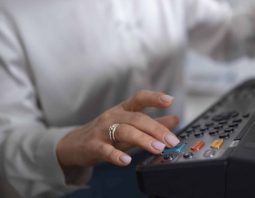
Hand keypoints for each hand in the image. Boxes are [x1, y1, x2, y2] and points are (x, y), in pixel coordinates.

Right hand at [56, 90, 179, 168]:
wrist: (74, 144)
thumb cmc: (106, 132)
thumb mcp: (129, 125)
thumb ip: (152, 122)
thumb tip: (175, 119)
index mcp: (123, 109)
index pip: (140, 98)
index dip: (154, 97)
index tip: (170, 100)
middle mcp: (113, 116)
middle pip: (137, 119)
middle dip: (156, 129)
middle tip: (171, 140)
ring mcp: (102, 130)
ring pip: (124, 132)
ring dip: (143, 139)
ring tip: (158, 148)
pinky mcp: (93, 146)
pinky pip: (105, 150)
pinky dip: (116, 155)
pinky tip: (126, 161)